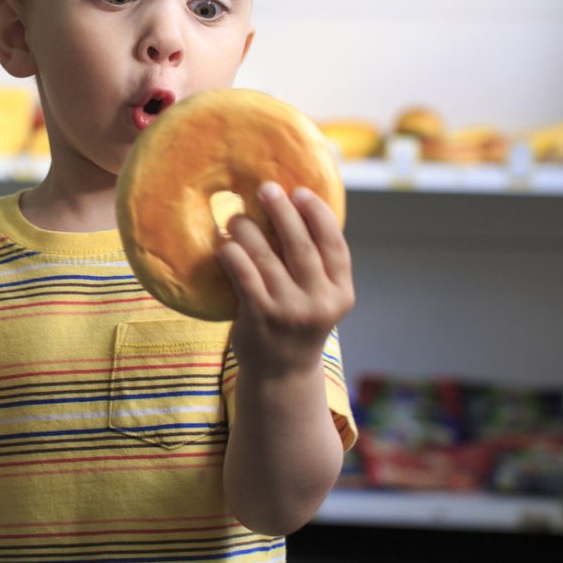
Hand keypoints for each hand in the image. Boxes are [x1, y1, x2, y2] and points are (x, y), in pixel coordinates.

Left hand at [217, 181, 354, 376]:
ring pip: (266, 255)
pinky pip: (243, 272)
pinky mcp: (259, 316)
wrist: (280, 374)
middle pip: (301, 245)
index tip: (300, 192)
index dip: (318, 214)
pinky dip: (231, 251)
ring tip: (236, 216)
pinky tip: (222, 241)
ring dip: (248, 229)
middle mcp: (319, 302)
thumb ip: (315, 265)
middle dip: (282, 211)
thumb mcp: (319, 299)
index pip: (335, 245)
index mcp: (341, 293)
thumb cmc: (296, 324)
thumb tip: (294, 209)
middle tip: (265, 188)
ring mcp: (289, 310)